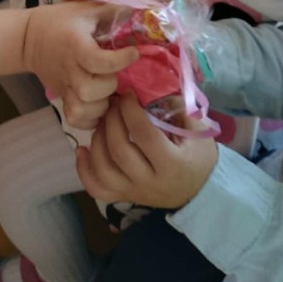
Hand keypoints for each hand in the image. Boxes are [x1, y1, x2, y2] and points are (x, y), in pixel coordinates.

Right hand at [21, 3, 138, 118]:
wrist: (28, 38)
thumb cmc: (59, 21)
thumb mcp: (83, 9)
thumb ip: (109, 8)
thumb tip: (135, 4)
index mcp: (75, 45)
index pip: (98, 61)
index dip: (120, 60)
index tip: (133, 53)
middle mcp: (68, 69)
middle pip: (90, 90)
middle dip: (109, 85)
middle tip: (114, 75)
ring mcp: (63, 86)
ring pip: (83, 109)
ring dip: (101, 105)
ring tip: (108, 93)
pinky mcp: (61, 97)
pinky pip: (75, 119)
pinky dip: (89, 119)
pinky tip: (98, 106)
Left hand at [77, 92, 217, 208]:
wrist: (199, 192)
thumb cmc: (198, 156)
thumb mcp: (198, 131)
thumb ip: (178, 108)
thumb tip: (152, 85)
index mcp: (172, 165)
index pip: (143, 134)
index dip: (130, 110)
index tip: (127, 93)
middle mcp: (150, 182)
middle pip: (119, 151)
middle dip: (111, 120)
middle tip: (113, 103)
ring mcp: (134, 192)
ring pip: (103, 170)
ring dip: (97, 140)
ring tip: (102, 122)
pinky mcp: (123, 196)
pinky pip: (97, 188)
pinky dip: (84, 169)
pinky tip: (83, 149)